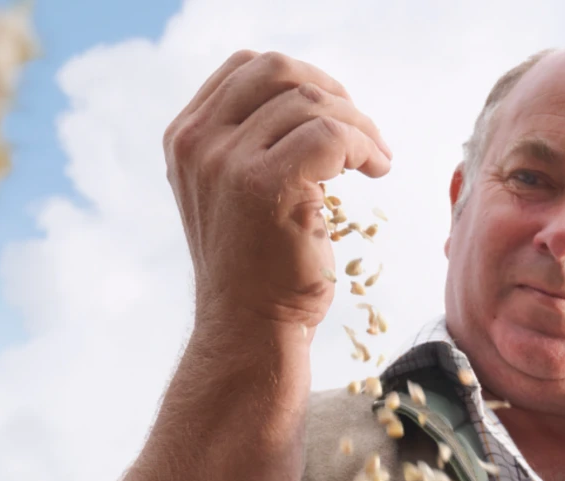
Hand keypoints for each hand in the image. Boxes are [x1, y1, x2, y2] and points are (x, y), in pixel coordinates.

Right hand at [164, 51, 392, 332]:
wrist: (249, 329)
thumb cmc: (256, 270)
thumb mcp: (234, 192)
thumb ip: (250, 143)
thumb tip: (310, 101)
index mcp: (186, 138)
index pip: (246, 68)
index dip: (302, 79)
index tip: (336, 111)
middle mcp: (198, 143)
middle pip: (278, 71)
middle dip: (333, 92)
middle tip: (364, 131)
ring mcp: (227, 162)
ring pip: (312, 104)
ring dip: (361, 127)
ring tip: (378, 160)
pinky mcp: (265, 186)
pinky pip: (331, 136)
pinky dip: (366, 145)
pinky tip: (378, 170)